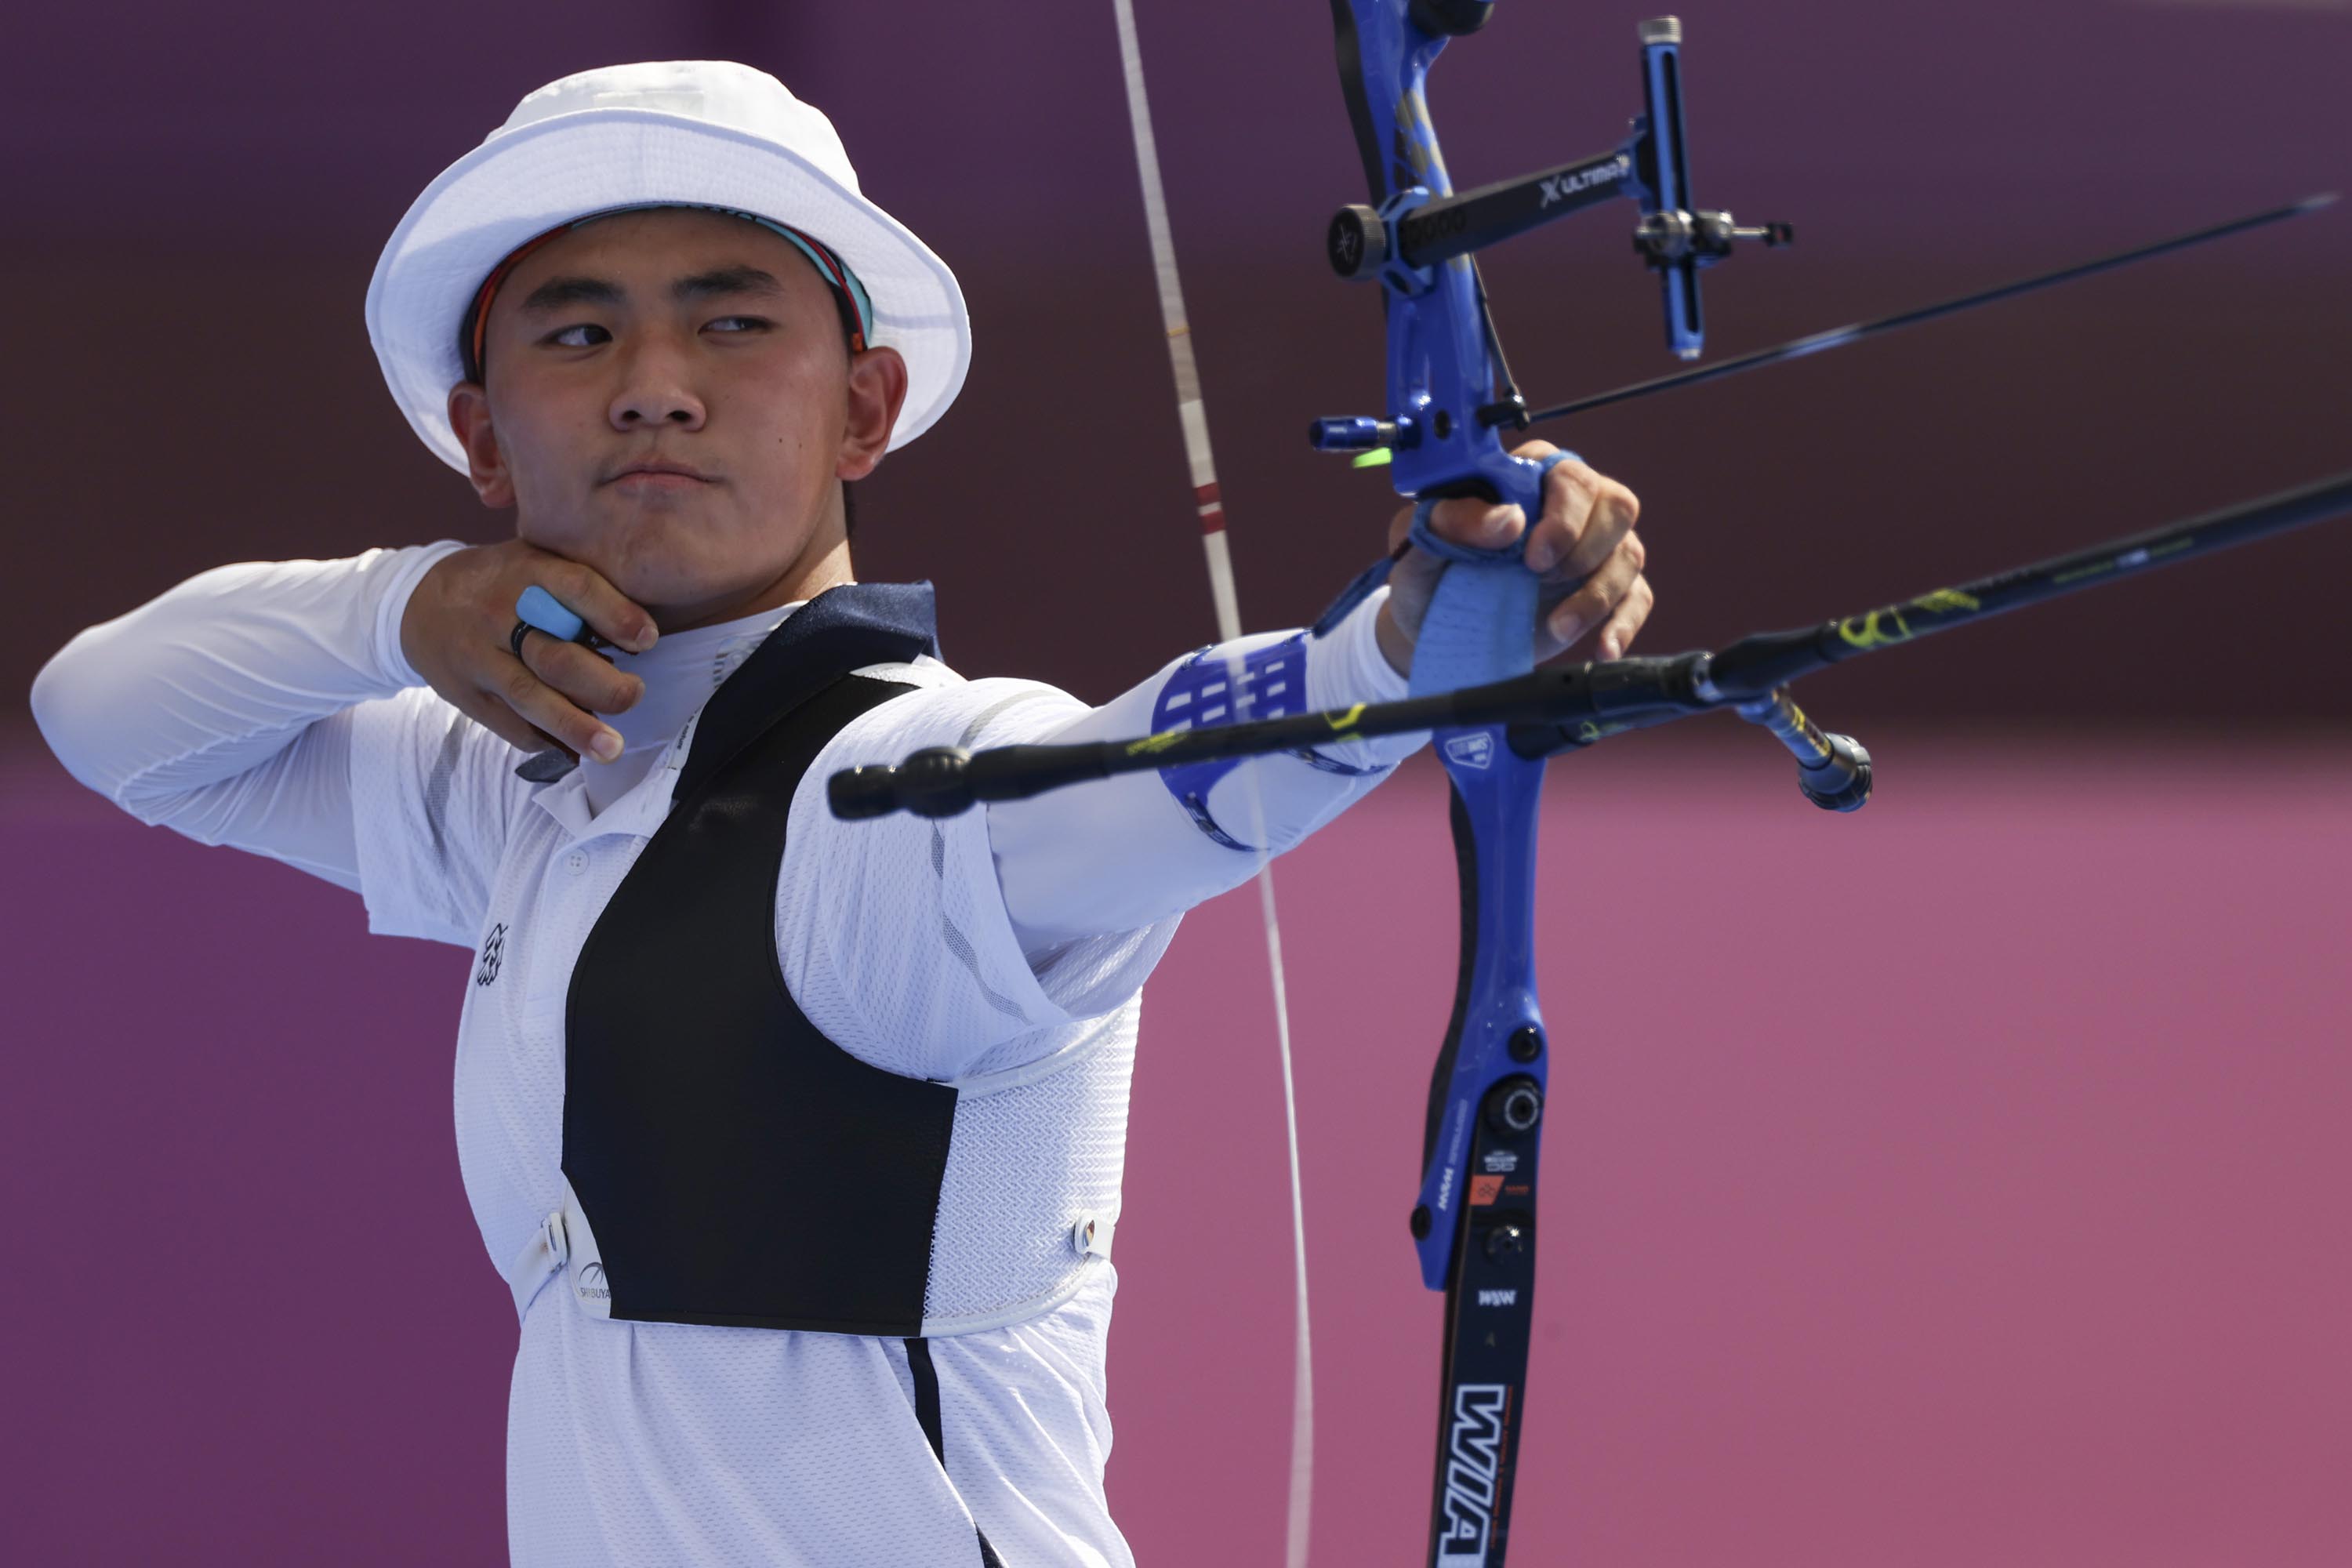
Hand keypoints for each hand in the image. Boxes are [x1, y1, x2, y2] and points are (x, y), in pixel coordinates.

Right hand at [398, 540, 658, 762]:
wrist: (416, 605)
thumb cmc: (500, 581)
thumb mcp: (532, 558)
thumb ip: (577, 579)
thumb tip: (644, 613)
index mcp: (525, 572)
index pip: (575, 588)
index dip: (615, 615)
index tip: (648, 639)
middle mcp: (499, 615)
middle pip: (555, 655)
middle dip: (603, 684)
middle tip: (634, 694)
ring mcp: (479, 660)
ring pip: (530, 698)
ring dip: (575, 727)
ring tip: (612, 748)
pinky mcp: (468, 696)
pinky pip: (512, 726)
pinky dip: (547, 741)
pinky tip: (577, 751)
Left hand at [1374, 444, 1650, 674]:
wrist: (1431, 630)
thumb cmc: (1427, 572)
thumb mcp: (1418, 544)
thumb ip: (1451, 521)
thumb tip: (1508, 520)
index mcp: (1526, 479)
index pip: (1568, 475)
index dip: (1562, 513)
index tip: (1531, 555)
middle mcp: (1569, 507)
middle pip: (1616, 505)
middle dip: (1585, 547)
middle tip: (1542, 576)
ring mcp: (1592, 551)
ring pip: (1629, 553)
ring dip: (1597, 593)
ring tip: (1557, 625)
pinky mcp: (1603, 593)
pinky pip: (1637, 599)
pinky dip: (1623, 624)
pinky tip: (1603, 647)